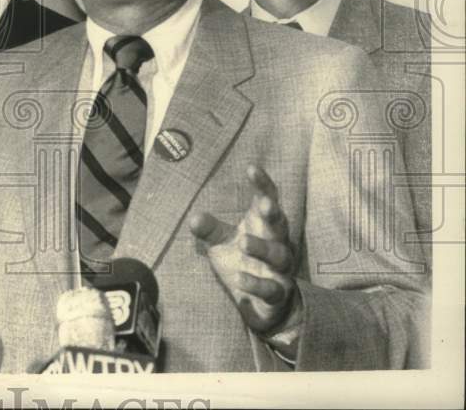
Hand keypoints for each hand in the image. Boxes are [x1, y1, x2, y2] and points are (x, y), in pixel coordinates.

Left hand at [189, 165, 296, 333]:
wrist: (260, 306)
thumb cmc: (242, 263)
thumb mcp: (221, 244)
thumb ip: (210, 230)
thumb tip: (194, 218)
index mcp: (262, 226)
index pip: (267, 200)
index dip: (263, 185)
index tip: (252, 168)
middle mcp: (276, 244)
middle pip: (280, 226)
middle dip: (274, 214)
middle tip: (265, 205)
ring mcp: (279, 270)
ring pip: (279, 256)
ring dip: (262, 248)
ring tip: (243, 242)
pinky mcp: (277, 294)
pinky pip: (270, 288)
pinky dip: (255, 283)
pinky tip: (240, 278)